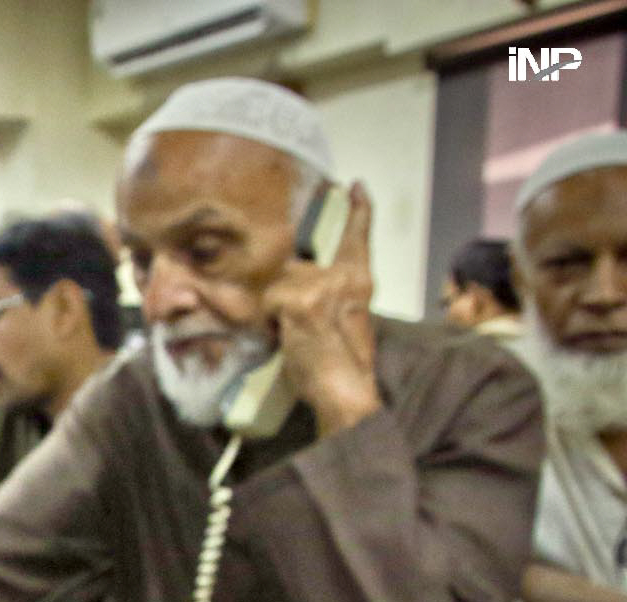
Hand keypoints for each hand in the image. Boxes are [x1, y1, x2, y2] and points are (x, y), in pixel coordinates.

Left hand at [262, 182, 380, 436]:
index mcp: (359, 282)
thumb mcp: (344, 322)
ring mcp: (322, 288)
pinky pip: (268, 304)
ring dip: (274, 311)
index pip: (358, 238)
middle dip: (284, 293)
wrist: (346, 390)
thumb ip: (327, 297)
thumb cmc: (342, 366)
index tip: (356, 186)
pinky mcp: (302, 302)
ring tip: (294, 335)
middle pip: (295, 267)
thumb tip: (295, 291)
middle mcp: (343, 278)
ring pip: (277, 286)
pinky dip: (268, 322)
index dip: (358, 211)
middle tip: (301, 326)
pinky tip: (286, 337)